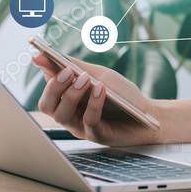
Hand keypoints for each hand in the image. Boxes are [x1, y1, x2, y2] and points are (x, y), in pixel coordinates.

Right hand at [34, 53, 161, 145]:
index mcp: (68, 99)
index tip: (40, 57)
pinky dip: (93, 103)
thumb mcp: (99, 74)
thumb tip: (43, 56)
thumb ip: (75, 66)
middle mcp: (70, 114)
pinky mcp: (97, 135)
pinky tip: (100, 89)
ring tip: (86, 79)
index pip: (48, 87)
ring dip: (71, 94)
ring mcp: (81, 126)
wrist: (149, 114)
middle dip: (54, 87)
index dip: (43, 73)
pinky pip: (88, 121)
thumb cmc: (122, 94)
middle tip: (68, 72)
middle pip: (46, 106)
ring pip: (62, 115)